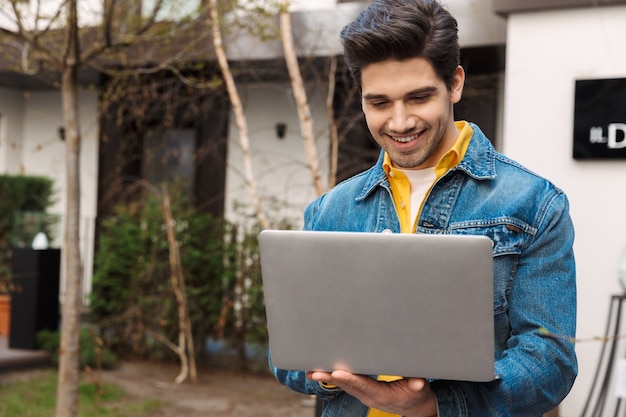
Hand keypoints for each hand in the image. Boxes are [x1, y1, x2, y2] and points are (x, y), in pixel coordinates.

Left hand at [307, 369, 436, 416]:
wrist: (415, 408)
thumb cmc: (416, 395)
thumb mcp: (420, 389)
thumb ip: (417, 384)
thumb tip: (417, 383)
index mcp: (382, 396)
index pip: (363, 386)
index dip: (350, 379)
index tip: (337, 373)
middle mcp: (369, 397)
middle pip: (347, 386)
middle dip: (330, 378)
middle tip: (315, 372)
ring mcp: (364, 396)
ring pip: (343, 386)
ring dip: (327, 378)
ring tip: (312, 371)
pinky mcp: (362, 392)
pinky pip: (345, 385)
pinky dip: (333, 378)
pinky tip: (322, 373)